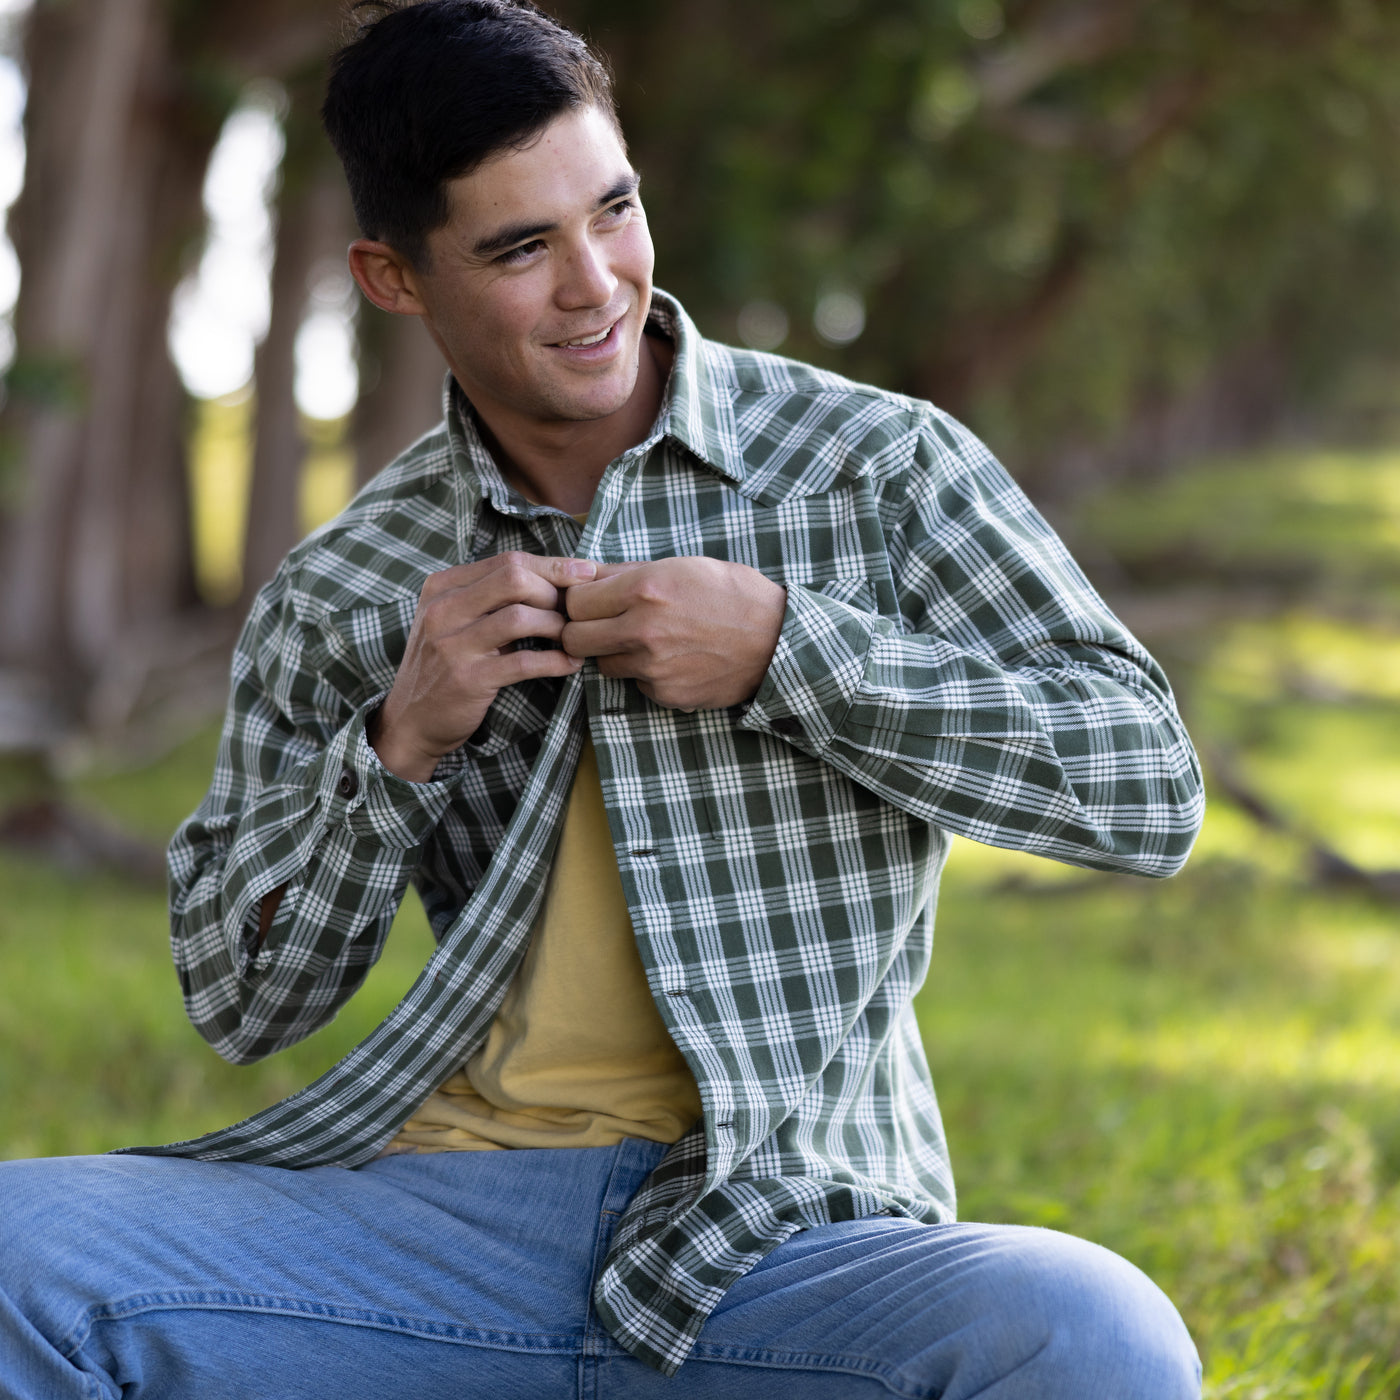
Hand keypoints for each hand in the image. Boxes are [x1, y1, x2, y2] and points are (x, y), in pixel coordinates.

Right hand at [371, 552, 595, 780]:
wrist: (411, 720)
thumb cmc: (445, 665)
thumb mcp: (456, 621)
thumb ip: (491, 597)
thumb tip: (555, 577)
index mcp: (442, 586)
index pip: (507, 561)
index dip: (553, 565)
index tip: (586, 573)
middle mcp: (443, 609)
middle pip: (514, 578)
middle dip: (555, 591)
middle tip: (575, 611)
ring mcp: (452, 644)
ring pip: (520, 617)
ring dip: (557, 625)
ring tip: (572, 636)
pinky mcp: (468, 679)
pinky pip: (523, 662)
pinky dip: (555, 661)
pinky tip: (570, 663)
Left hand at [561, 557, 785, 710]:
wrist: (777, 640)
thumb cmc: (733, 594)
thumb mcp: (683, 566)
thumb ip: (629, 572)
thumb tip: (586, 573)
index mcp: (645, 589)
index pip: (574, 601)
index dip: (579, 601)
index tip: (591, 601)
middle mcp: (643, 630)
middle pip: (574, 638)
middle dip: (582, 630)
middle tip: (603, 626)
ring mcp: (653, 667)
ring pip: (603, 664)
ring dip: (615, 653)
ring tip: (647, 641)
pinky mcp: (666, 693)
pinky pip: (636, 683)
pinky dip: (646, 674)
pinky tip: (674, 659)